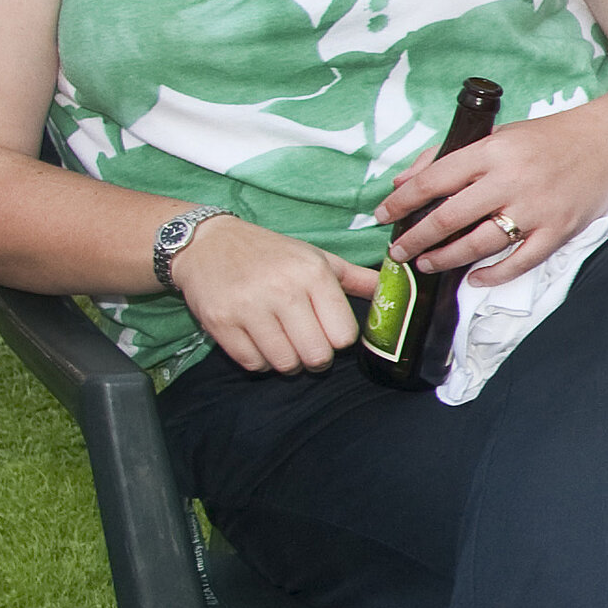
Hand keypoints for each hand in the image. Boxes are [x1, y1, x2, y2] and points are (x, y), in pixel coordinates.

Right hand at [173, 217, 384, 374]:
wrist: (208, 244)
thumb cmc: (271, 253)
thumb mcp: (318, 258)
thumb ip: (359, 279)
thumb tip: (400, 288)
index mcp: (313, 274)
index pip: (344, 335)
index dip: (339, 339)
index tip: (329, 330)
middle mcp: (283, 291)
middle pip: (318, 356)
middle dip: (316, 357)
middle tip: (307, 342)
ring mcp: (249, 308)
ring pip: (286, 364)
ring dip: (289, 361)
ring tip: (284, 341)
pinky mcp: (220, 323)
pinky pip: (253, 364)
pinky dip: (260, 361)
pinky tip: (260, 341)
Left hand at [373, 105, 607, 290]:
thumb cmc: (552, 137)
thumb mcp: (499, 135)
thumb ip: (451, 156)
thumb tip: (405, 181)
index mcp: (493, 151)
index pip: (433, 179)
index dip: (402, 202)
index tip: (383, 216)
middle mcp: (512, 180)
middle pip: (449, 218)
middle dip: (415, 239)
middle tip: (397, 251)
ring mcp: (537, 209)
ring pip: (479, 245)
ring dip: (445, 259)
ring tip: (426, 264)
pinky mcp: (559, 230)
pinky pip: (519, 262)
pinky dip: (493, 275)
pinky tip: (474, 278)